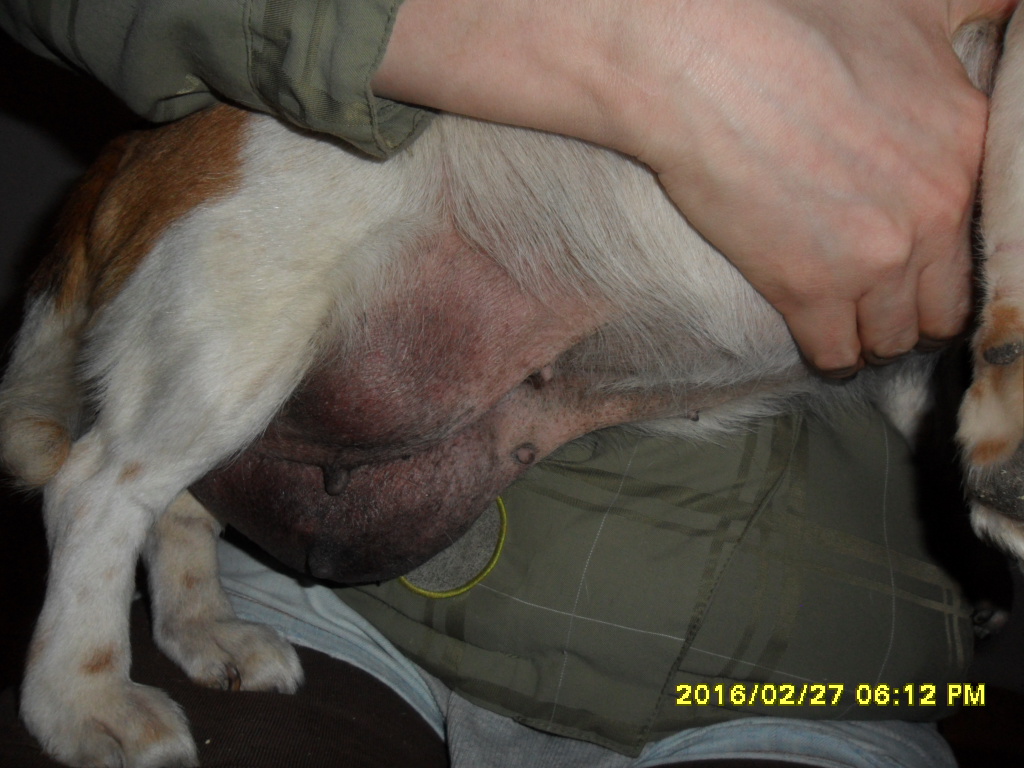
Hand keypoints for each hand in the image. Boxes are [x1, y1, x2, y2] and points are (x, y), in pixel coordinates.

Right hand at [375, 0, 1018, 374]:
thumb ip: (973, 22)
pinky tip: (814, 336)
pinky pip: (838, 356)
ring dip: (870, 333)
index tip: (913, 259)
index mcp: (968, 145)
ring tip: (845, 320)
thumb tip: (1003, 13)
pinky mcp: (811, 290)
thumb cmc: (793, 25)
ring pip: (895, 338)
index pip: (983, 240)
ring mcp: (877, 257)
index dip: (944, 255)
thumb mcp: (913, 10)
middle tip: (878, 298)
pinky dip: (828, 353)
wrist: (701, 62)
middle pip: (946, 303)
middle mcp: (938, 210)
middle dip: (913, 305)